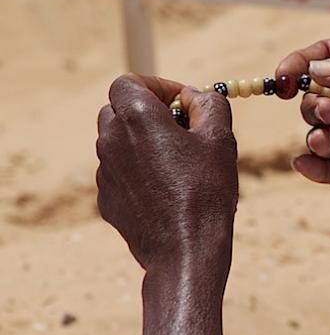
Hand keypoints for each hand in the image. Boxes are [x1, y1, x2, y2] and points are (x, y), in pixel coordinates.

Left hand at [96, 74, 237, 334]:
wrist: (185, 252)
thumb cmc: (207, 193)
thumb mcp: (221, 140)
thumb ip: (210, 105)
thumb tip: (198, 98)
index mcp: (137, 117)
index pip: (129, 82)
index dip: (158, 87)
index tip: (183, 103)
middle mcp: (111, 139)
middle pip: (119, 110)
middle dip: (148, 113)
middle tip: (182, 131)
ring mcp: (105, 172)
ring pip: (119, 143)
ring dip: (144, 144)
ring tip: (181, 166)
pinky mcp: (106, 199)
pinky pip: (120, 174)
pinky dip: (139, 174)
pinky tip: (169, 193)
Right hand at [277, 38, 329, 192]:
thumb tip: (319, 73)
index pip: (329, 56)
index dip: (300, 65)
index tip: (281, 80)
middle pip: (322, 98)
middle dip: (313, 106)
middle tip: (325, 114)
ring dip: (316, 138)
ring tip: (324, 143)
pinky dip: (324, 170)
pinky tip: (310, 168)